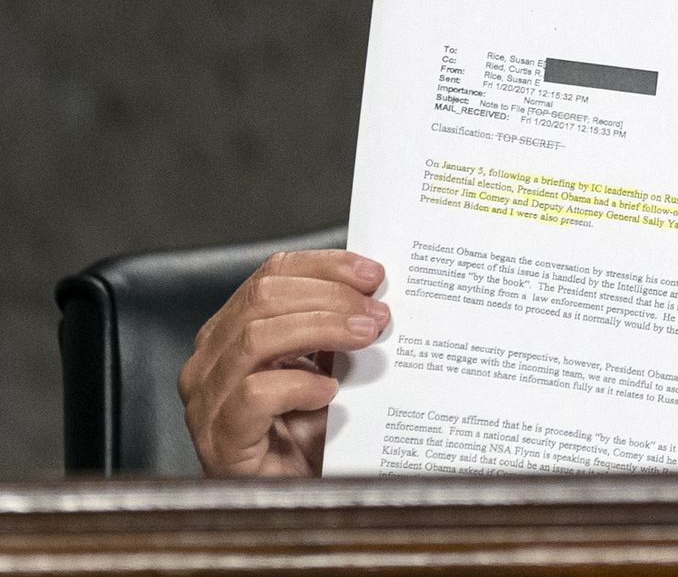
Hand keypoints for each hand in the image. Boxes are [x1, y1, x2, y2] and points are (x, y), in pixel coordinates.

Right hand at [179, 249, 388, 476]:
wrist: (298, 504)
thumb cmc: (312, 438)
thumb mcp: (329, 371)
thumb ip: (339, 332)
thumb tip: (378, 294)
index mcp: (232, 333)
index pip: (271, 275)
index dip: (324, 266)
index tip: (373, 274)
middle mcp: (210, 361)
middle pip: (263, 299)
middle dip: (330, 297)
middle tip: (378, 313)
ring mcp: (207, 402)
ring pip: (256, 338)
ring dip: (322, 330)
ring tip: (366, 339)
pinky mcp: (218, 442)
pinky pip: (253, 395)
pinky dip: (298, 385)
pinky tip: (329, 392)